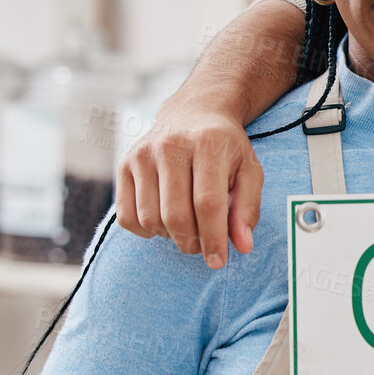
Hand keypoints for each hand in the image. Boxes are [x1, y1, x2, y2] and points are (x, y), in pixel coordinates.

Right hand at [116, 99, 262, 268]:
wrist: (193, 113)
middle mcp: (171, 145)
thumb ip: (248, 208)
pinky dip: (145, 230)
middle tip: (203, 245)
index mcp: (208, 143)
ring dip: (170, 236)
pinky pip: (127, 217)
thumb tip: (243, 246)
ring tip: (187, 228)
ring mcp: (143, 154)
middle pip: (177, 215)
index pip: (208, 203)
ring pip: (150, 219)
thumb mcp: (249, 170)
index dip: (213, 238)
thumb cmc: (225, 148)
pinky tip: (163, 221)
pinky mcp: (124, 164)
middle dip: (192, 242)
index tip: (218, 260)